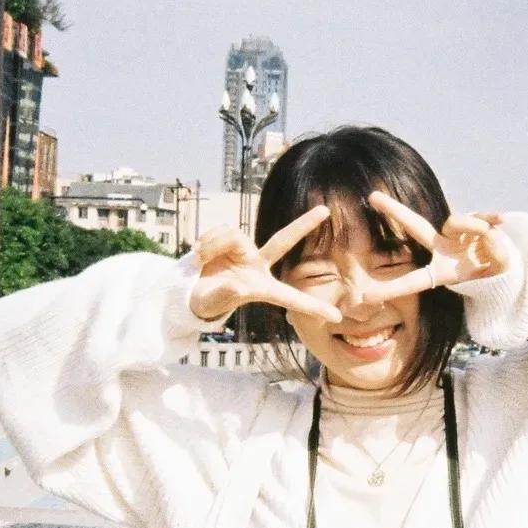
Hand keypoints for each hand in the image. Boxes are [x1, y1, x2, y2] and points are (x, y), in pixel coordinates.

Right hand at [188, 206, 343, 323]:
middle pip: (283, 240)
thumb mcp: (213, 303)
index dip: (313, 306)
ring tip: (201, 260)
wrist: (189, 288)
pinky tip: (199, 253)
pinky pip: (221, 230)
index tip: (338, 316)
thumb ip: (227, 295)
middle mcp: (258, 265)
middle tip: (326, 210)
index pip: (291, 297)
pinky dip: (207, 241)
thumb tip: (238, 285)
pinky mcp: (230, 239)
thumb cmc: (205, 301)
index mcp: (261, 288)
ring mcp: (245, 250)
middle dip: (304, 224)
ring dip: (214, 245)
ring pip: (234, 235)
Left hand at [361, 191, 513, 303]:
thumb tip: (490, 233)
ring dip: (474, 227)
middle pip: (416, 226)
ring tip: (490, 234)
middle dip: (395, 211)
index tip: (364, 296)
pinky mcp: (474, 223)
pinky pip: (479, 216)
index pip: (413, 280)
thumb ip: (496, 259)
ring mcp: (457, 234)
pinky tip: (502, 220)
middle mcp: (443, 248)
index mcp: (440, 271)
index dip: (391, 290)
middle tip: (372, 197)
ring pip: (457, 222)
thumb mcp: (494, 277)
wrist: (507, 268)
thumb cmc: (493, 277)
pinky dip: (490, 218)